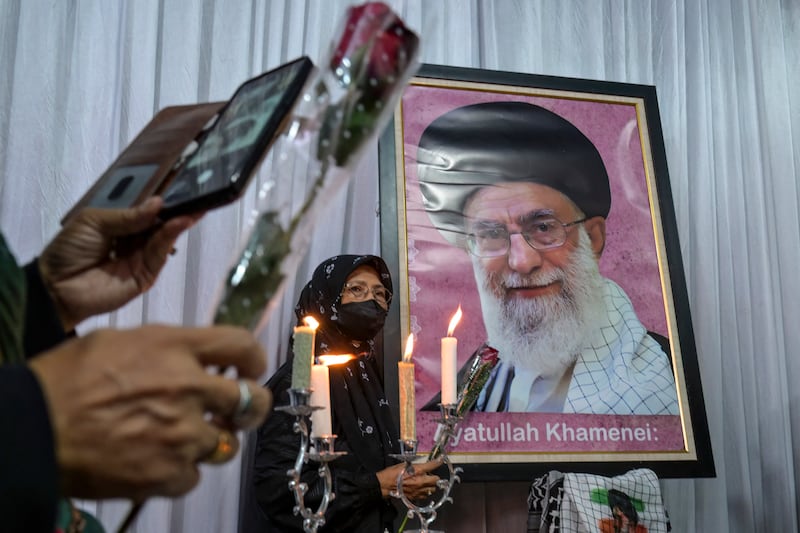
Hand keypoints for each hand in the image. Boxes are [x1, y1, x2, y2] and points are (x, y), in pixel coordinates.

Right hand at [28, 324, 272, 499]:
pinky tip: (158, 460)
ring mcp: (182, 435)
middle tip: (240, 410)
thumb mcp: (120, 340)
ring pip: (226, 444)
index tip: (250, 368)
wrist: (33, 428)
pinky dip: (181, 471)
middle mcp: (189, 389)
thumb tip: (196, 355)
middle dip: (251, 406)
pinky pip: (194, 475)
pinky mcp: (168, 474)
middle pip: (252, 400)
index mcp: (176, 349)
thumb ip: (169, 347)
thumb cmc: (67, 379)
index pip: (242, 346)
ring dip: (212, 441)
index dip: (254, 358)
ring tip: (184, 437)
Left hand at [38, 197, 198, 329]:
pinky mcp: (146, 275)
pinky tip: (178, 223)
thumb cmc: (69, 250)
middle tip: (195, 195)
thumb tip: (158, 203)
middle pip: (159, 224)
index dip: (161, 201)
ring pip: (164, 237)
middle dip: (176, 210)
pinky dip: (170, 237)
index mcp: (120, 226)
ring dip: (178, 222)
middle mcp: (134, 241)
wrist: (55, 287)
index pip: (145, 211)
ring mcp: (141, 258)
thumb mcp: (95, 222)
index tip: (180, 187)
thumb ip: (128, 215)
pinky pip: (160, 254)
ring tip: (192, 207)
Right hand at [376, 458, 441, 499]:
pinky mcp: (415, 497)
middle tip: (430, 475)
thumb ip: (416, 465)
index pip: (433, 465)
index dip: (438, 462)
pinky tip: (421, 489)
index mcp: (418, 470)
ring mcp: (419, 490)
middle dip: (435, 477)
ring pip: (432, 489)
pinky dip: (425, 492)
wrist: (385, 485)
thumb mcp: (405, 464)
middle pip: (436, 480)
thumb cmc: (393, 472)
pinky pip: (425, 495)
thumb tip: (423, 464)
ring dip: (431, 485)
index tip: (441, 460)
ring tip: (425, 482)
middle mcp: (421, 481)